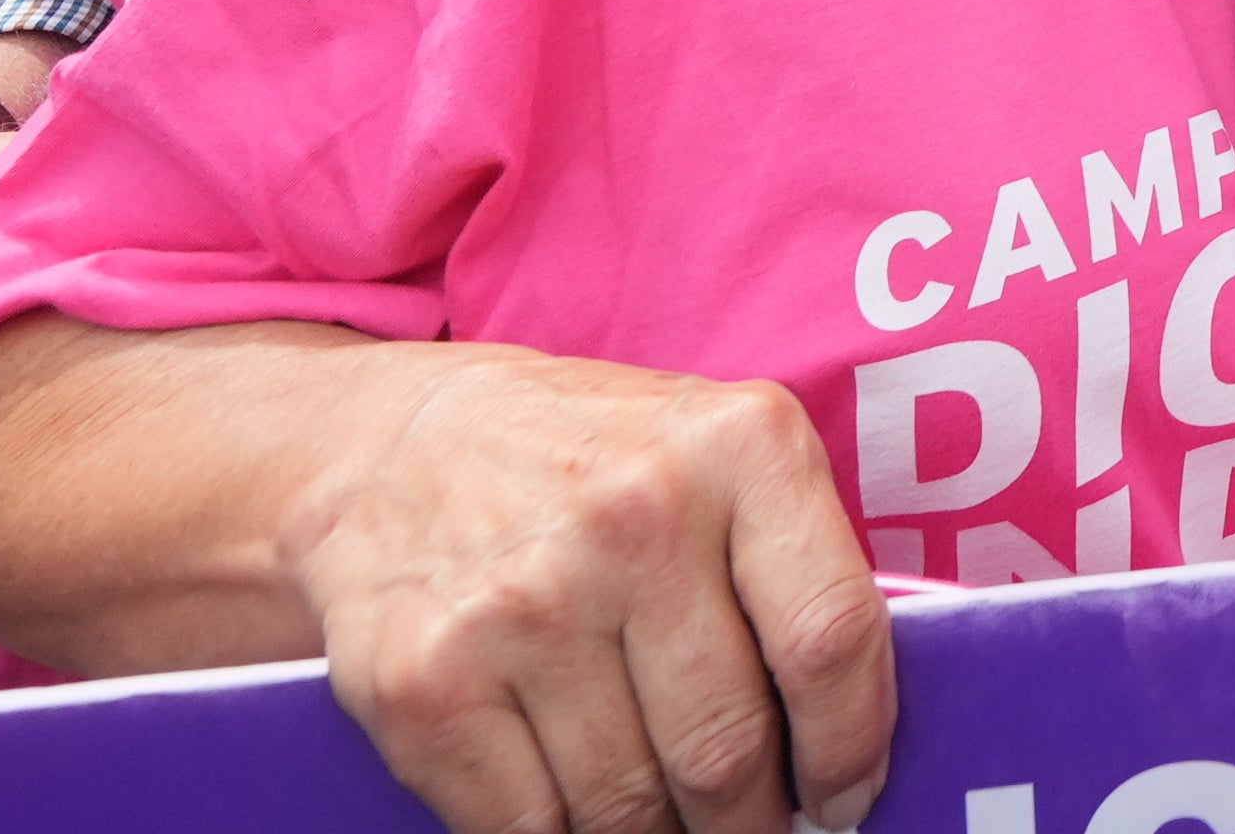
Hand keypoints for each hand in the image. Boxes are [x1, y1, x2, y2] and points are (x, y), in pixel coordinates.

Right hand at [274, 349, 892, 833]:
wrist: (385, 440)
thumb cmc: (588, 462)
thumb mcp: (716, 454)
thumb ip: (790, 570)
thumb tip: (844, 744)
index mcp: (740, 448)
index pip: (831, 638)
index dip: (849, 746)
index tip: (844, 796)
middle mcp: (637, 518)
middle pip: (728, 747)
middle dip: (749, 820)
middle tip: (748, 825)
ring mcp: (524, 604)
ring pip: (630, 808)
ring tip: (664, 819)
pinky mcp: (427, 682)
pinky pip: (528, 830)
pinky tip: (578, 815)